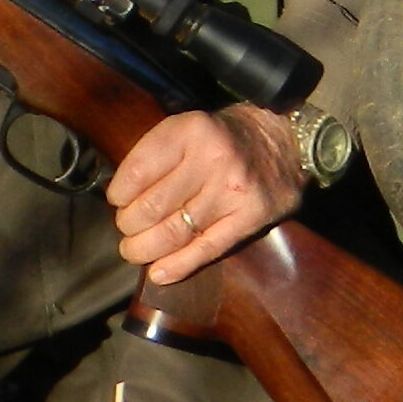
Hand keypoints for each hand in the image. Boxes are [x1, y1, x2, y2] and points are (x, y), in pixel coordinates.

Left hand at [110, 104, 301, 288]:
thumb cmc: (223, 139)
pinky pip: (206, 248)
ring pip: (174, 232)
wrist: (284, 140)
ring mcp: (233, 191)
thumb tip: (121, 200)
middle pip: (151, 207)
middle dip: (129, 225)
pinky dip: (178, 265)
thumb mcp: (187, 128)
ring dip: (145, 249)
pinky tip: (159, 273)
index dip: (119, 194)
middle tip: (127, 229)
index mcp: (190, 131)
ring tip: (134, 251)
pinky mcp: (251, 217)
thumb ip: (156, 157)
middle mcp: (212, 159)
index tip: (118, 201)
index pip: (138, 172)